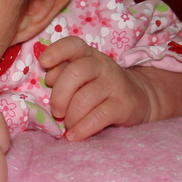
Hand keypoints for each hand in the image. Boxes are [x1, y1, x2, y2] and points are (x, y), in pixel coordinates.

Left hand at [39, 36, 181, 141]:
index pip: (73, 45)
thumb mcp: (81, 76)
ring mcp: (114, 84)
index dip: (57, 51)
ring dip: (71, 116)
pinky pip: (99, 116)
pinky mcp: (123, 105)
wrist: (137, 99)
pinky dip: (83, 128)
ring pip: (85, 98)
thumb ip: (62, 72)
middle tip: (57, 112)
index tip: (44, 63)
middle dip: (60, 95)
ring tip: (69, 124)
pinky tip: (74, 135)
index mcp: (88, 55)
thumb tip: (49, 77)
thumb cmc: (98, 87)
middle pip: (75, 72)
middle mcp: (102, 65)